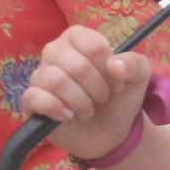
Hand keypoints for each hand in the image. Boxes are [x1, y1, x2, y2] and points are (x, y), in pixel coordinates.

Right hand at [20, 26, 151, 161]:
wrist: (108, 132)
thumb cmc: (119, 97)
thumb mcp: (138, 78)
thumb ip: (134, 64)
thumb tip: (114, 65)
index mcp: (78, 38)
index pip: (92, 44)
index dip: (108, 67)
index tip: (117, 81)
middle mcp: (55, 51)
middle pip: (76, 65)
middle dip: (97, 88)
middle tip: (103, 98)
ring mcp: (40, 75)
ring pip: (57, 81)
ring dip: (81, 101)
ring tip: (88, 109)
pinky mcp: (31, 100)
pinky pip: (34, 97)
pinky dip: (56, 108)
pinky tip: (69, 116)